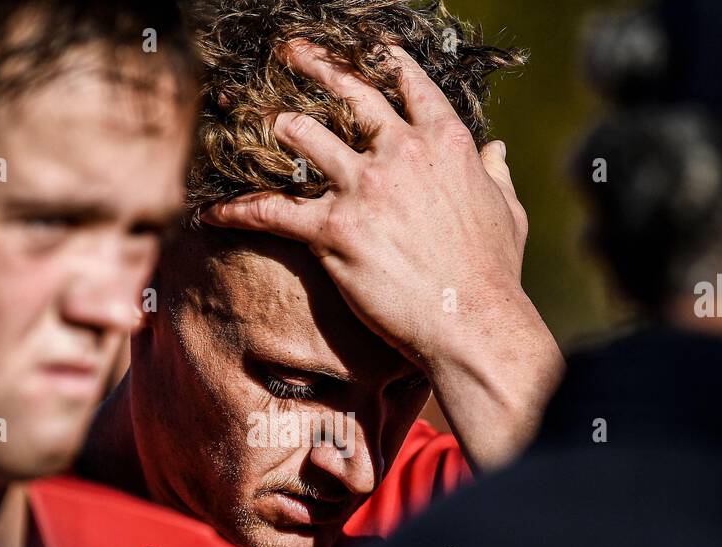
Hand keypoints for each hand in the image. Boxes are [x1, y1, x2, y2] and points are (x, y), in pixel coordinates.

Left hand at [202, 40, 561, 467]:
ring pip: (305, 137)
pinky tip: (213, 211)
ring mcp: (365, 187)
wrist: (472, 321)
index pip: (409, 85)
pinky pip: (274, 211)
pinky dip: (240, 210)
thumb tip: (496, 150)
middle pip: (349, 94)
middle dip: (314, 66)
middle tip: (288, 53)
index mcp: (446, 142)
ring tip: (257, 124)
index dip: (384, 62)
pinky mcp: (334, 230)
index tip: (367, 50)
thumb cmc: (495, 273)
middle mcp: (402, 152)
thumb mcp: (508, 212)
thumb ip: (496, 174)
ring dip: (278, 128)